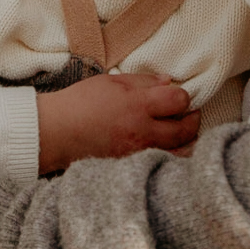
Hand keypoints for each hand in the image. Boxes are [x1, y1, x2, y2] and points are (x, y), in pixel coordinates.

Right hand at [36, 73, 196, 173]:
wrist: (56, 132)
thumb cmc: (80, 103)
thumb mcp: (111, 82)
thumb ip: (143, 82)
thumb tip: (169, 81)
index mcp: (137, 106)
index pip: (179, 100)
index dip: (183, 95)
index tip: (177, 94)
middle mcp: (142, 132)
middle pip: (186, 129)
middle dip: (193, 118)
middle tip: (190, 112)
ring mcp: (138, 153)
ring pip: (180, 151)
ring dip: (186, 140)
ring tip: (182, 131)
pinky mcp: (132, 166)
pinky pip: (163, 162)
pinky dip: (172, 155)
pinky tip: (168, 146)